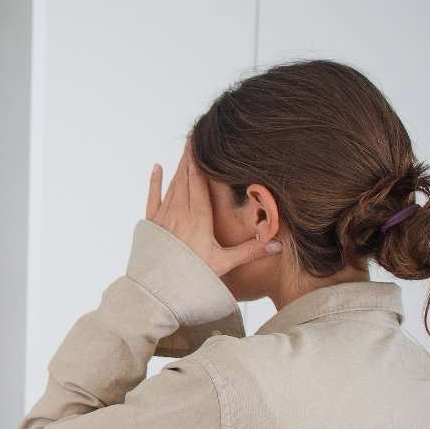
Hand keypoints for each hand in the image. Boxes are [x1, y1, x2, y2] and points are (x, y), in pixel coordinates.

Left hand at [146, 142, 281, 276]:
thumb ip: (251, 251)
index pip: (200, 183)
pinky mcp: (151, 226)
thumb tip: (278, 243)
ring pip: (172, 185)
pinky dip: (154, 182)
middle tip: (195, 136)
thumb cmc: (192, 278)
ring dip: (178, 166)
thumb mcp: (224, 264)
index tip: (203, 143)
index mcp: (198, 219)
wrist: (158, 292)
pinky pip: (152, 198)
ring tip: (185, 149)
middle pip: (185, 178)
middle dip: (191, 157)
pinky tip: (156, 168)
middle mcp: (179, 213)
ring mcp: (163, 218)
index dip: (201, 162)